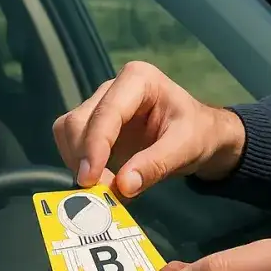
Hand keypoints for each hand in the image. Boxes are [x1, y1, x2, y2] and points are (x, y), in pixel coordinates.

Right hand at [52, 60, 246, 196]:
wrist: (202, 135)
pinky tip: (100, 180)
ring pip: (67, 131)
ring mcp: (100, 105)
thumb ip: (155, 165)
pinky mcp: (94, 125)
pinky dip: (79, 164)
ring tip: (102, 187)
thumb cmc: (199, 133)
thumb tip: (122, 186)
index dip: (94, 146)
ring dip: (77, 162)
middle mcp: (112, 87)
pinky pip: (72, 143)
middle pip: (78, 121)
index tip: (91, 179)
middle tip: (100, 190)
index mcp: (138, 79)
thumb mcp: (186, 147)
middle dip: (83, 157)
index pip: (106, 112)